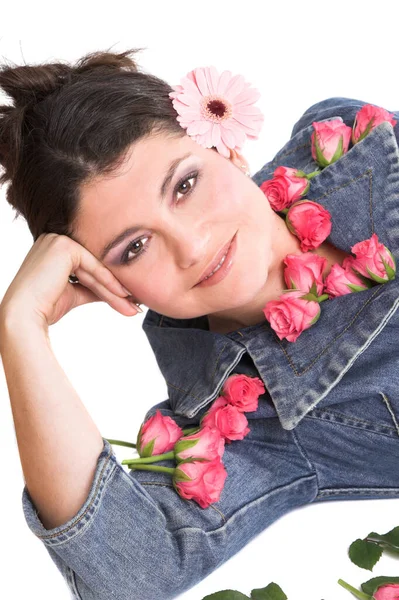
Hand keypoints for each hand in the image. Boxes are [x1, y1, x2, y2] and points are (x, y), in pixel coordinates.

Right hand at [0, 233, 141, 327]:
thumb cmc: (45, 307)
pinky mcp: (63, 246)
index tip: (128, 300)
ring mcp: (57, 239)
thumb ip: (94, 287)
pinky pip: (93, 266)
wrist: (25, 316)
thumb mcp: (75, 293)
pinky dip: (108, 282)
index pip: (88, 267)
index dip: (109, 285)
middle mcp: (54, 239)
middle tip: (134, 305)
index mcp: (54, 248)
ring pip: (95, 268)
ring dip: (115, 290)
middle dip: (115, 289)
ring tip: (132, 306)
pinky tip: (122, 295)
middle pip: (94, 267)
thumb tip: (118, 291)